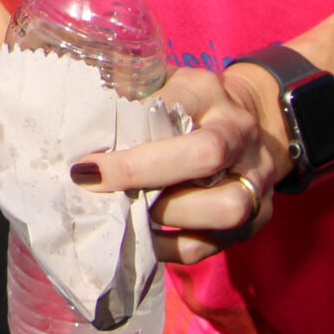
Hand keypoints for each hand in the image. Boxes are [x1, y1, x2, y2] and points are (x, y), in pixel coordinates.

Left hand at [76, 65, 289, 265]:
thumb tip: (75, 122)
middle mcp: (239, 133)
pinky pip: (211, 245)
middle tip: (95, 186)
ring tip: (124, 212)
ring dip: (164, 215)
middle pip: (206, 155)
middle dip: (143, 174)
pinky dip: (169, 247)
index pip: (173, 108)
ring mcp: (256, 179)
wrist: (258, 122)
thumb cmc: (191, 105)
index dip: (129, 137)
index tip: (85, 163)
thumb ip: (128, 99)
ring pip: (222, 207)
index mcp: (209, 93)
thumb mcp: (163, 85)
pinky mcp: (257, 218)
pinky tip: (141, 237)